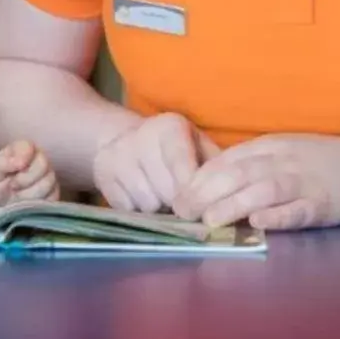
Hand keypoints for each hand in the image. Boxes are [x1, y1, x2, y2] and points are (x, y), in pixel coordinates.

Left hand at [0, 139, 59, 205]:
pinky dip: (37, 202)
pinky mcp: (54, 192)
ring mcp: (49, 175)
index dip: (22, 159)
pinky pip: (53, 196)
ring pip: (48, 182)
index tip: (11, 172)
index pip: (29, 147)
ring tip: (17, 196)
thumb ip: (3, 163)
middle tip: (12, 186)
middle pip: (43, 164)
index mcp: (23, 149)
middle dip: (25, 179)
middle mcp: (40, 158)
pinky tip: (27, 203)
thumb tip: (21, 163)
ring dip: (29, 193)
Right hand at [93, 112, 219, 213]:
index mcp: (170, 127)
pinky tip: (141, 198)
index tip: (201, 209)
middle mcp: (141, 136)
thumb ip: (217, 169)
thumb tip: (237, 198)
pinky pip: (126, 209)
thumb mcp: (199, 147)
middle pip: (167, 193)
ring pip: (147, 204)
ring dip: (158, 210)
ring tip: (161, 200)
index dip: (195, 196)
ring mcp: (118, 155)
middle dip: (178, 205)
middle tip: (183, 205)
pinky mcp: (102, 174)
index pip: (185, 172)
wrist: (123, 139)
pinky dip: (137, 212)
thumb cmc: (174, 149)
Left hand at [172, 135, 339, 230]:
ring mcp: (306, 181)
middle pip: (239, 173)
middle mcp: (285, 160)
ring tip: (209, 220)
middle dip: (206, 192)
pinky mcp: (325, 204)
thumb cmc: (329, 162)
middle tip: (182, 211)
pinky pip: (298, 210)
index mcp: (273, 146)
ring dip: (233, 204)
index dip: (200, 177)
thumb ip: (256, 162)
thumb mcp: (288, 152)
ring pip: (263, 190)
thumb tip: (217, 178)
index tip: (177, 194)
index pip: (228, 159)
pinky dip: (277, 216)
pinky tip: (259, 223)